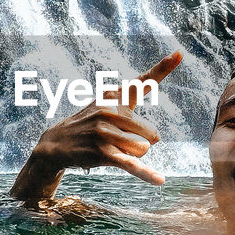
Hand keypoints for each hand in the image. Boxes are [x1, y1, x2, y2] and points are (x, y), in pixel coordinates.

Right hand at [10, 52, 182, 202]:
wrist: (56, 143)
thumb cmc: (88, 124)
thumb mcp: (106, 103)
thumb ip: (130, 93)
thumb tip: (152, 91)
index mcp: (114, 97)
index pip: (143, 82)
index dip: (163, 67)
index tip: (179, 54)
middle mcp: (110, 111)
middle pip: (151, 134)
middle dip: (141, 143)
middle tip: (116, 141)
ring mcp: (105, 131)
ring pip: (143, 150)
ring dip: (132, 155)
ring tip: (109, 149)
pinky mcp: (102, 152)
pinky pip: (131, 164)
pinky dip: (145, 174)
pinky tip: (159, 180)